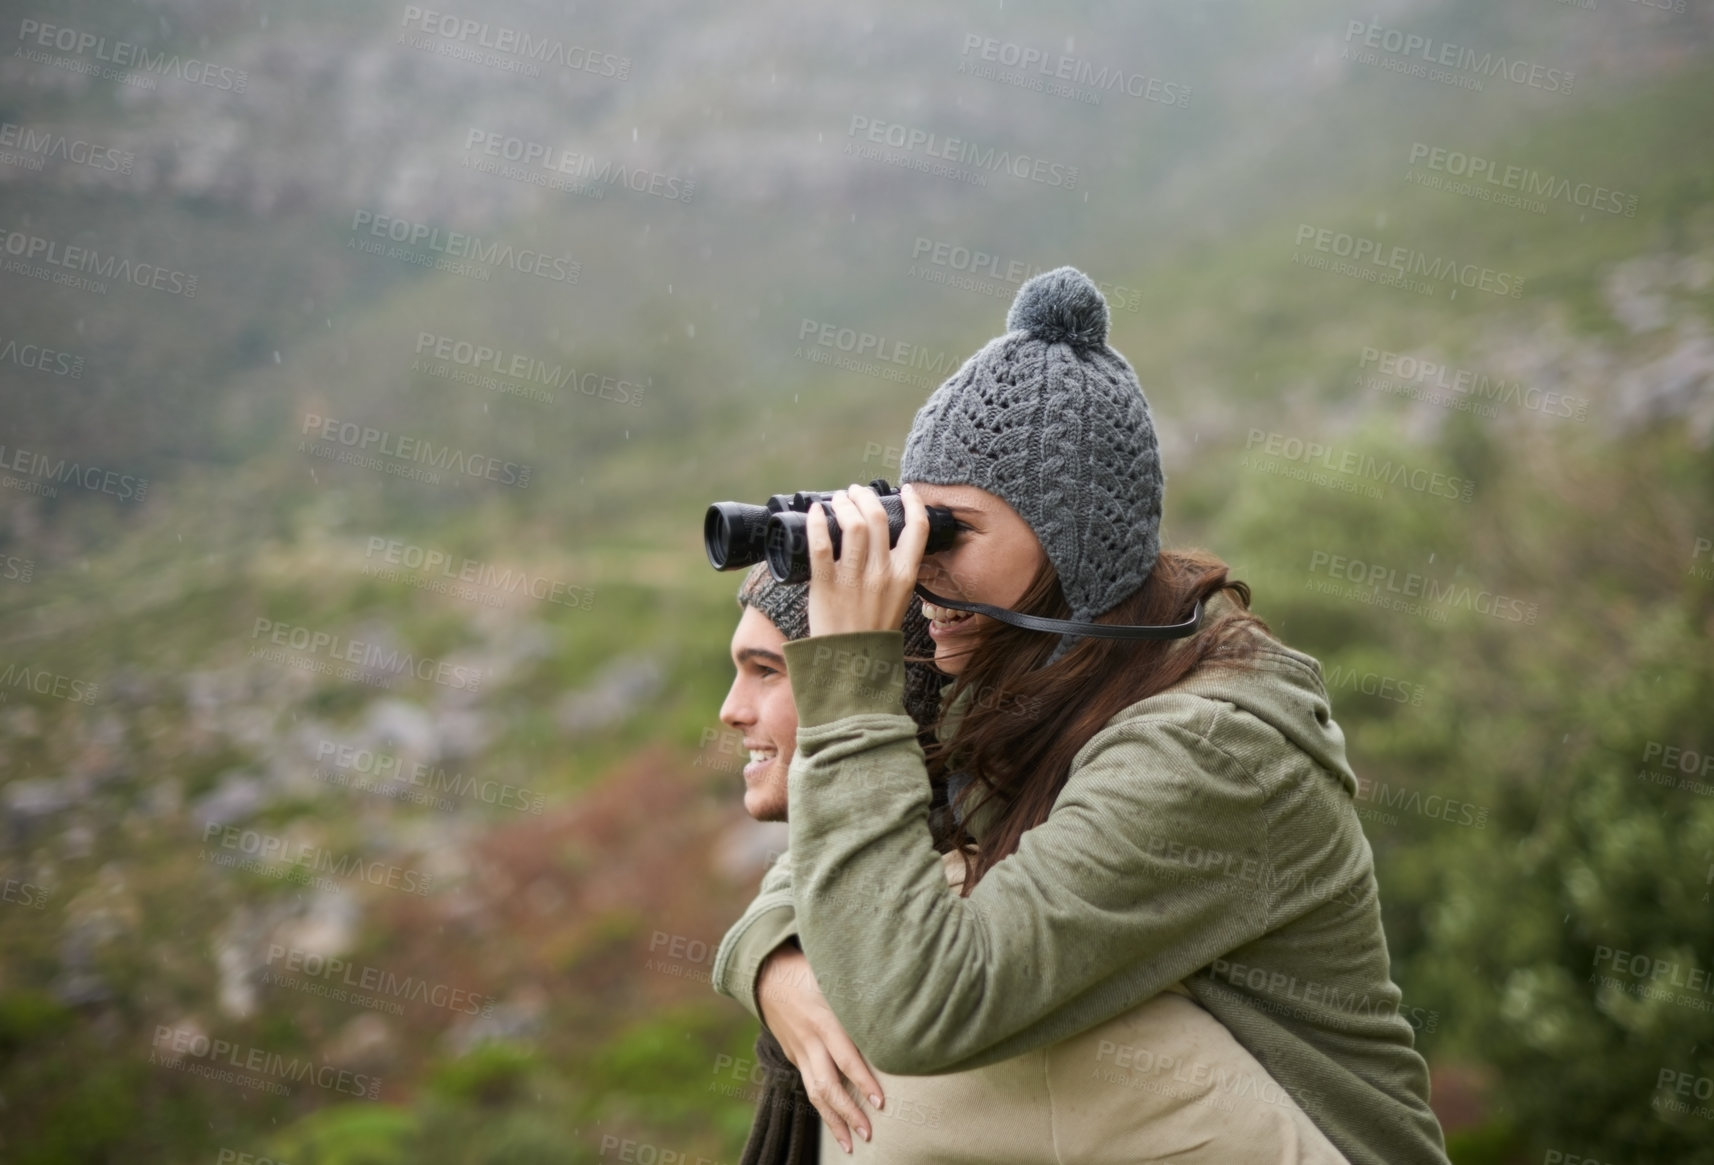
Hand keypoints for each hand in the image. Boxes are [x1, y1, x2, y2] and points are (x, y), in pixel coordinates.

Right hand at [757, 944, 883, 1153]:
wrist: (765, 973)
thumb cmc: (809, 968)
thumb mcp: (834, 975)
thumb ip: (859, 992)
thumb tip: (896, 997)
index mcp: (824, 1020)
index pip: (846, 1058)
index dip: (863, 1082)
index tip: (881, 1103)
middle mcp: (810, 1040)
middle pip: (828, 1085)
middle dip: (849, 1113)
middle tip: (869, 1134)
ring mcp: (799, 1051)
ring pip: (815, 1093)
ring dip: (833, 1121)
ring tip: (850, 1145)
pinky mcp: (794, 1055)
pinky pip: (809, 1086)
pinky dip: (822, 1106)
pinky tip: (834, 1122)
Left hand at [806, 482, 928, 637]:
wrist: (851, 664)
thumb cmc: (873, 631)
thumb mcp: (898, 599)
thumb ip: (896, 571)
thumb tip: (886, 541)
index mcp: (904, 576)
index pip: (917, 528)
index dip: (912, 503)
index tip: (904, 490)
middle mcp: (882, 574)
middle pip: (878, 518)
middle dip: (866, 497)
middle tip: (856, 492)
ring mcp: (854, 578)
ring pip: (853, 524)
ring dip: (844, 504)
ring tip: (839, 499)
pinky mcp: (826, 584)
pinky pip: (821, 545)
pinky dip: (816, 523)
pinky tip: (814, 512)